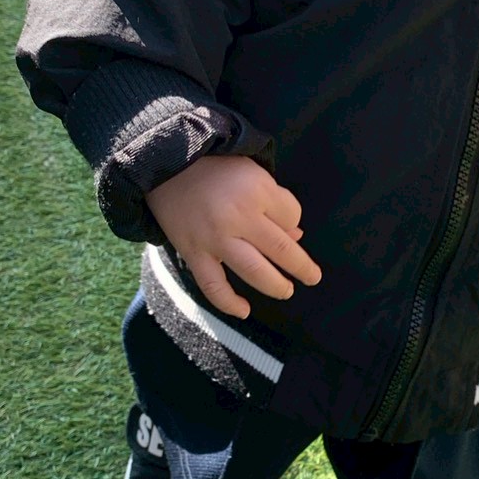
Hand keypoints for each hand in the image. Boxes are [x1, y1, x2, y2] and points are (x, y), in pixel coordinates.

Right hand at [145, 155, 321, 318]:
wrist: (166, 167)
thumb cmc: (216, 168)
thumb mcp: (253, 173)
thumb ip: (276, 202)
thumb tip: (295, 236)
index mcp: (257, 192)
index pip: (291, 217)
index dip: (294, 225)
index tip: (289, 227)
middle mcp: (238, 218)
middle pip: (281, 249)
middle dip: (301, 267)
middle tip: (312, 278)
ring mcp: (215, 239)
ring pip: (254, 271)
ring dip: (275, 286)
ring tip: (286, 291)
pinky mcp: (193, 253)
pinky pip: (213, 285)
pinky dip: (228, 302)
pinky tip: (244, 311)